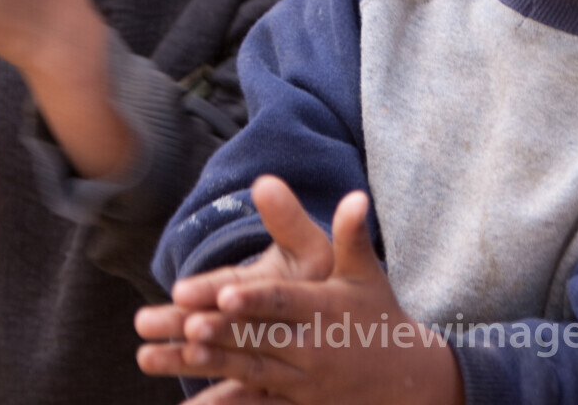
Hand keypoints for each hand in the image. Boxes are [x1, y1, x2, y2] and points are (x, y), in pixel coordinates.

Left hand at [137, 176, 463, 404]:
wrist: (403, 376)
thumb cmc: (378, 312)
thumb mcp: (366, 272)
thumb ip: (352, 234)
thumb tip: (356, 194)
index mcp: (326, 308)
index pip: (285, 302)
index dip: (255, 297)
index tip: (224, 292)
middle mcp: (313, 346)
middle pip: (260, 336)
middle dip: (222, 330)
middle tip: (186, 323)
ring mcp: (303, 380)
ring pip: (250, 370)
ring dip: (211, 364)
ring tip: (174, 353)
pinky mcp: (295, 403)